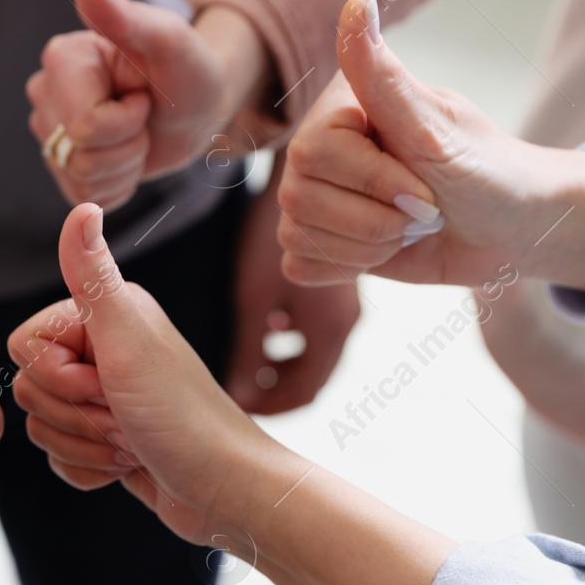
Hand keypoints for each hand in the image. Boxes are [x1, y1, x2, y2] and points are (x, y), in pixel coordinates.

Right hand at [8, 203, 274, 539]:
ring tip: (130, 443)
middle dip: (74, 416)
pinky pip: (57, 457)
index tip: (104, 384)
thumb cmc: (183, 417)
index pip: (25, 344)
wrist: (224, 491)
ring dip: (84, 445)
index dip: (57, 375)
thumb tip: (83, 204)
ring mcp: (102, 397)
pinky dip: (87, 470)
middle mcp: (103, 349)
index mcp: (105, 316)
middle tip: (124, 417)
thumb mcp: (129, 342)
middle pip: (29, 386)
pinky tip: (124, 467)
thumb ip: (93, 277)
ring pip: (40, 425)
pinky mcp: (102, 440)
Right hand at [26, 0, 268, 209]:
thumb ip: (125, 16)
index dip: (127, 122)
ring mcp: (49, 132)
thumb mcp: (169, 42)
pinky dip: (118, 185)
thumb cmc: (188, 70)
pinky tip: (127, 155)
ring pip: (82, 180)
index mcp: (61, 59)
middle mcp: (44, 93)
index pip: (85, 126)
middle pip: (81, 156)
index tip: (143, 95)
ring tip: (137, 133)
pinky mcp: (61, 165)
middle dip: (127, 146)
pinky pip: (85, 198)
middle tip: (144, 115)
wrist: (196, 109)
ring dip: (125, 166)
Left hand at [227, 181, 358, 413]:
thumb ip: (249, 348)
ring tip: (252, 358)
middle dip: (276, 388)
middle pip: (312, 376)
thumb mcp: (254, 297)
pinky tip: (272, 322)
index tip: (238, 406)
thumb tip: (239, 396)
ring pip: (314, 352)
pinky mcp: (340, 286)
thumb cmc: (269, 235)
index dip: (270, 406)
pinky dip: (292, 337)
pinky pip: (317, 328)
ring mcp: (345, 303)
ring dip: (283, 362)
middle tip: (240, 389)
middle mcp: (346, 321)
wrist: (305, 178)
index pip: (304, 393)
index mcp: (330, 331)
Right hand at [277, 0, 584, 290]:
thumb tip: (358, 2)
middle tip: (423, 210)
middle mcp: (319, 147)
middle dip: (375, 221)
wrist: (512, 230)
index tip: (426, 185)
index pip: (311, 155)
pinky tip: (385, 249)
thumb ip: (382, 73)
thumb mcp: (434, 126)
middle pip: (299, 200)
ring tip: (408, 228)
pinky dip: (349, 267)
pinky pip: (300, 265)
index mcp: (339, 109)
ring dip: (367, 246)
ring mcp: (317, 195)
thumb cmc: (485, 170)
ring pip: (298, 236)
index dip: (375, 182)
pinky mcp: (321, 239)